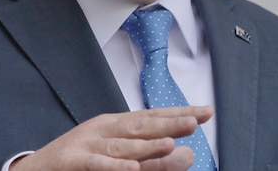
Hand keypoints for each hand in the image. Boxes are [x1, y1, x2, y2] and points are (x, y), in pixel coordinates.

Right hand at [10, 105, 212, 170]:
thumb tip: (184, 153)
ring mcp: (86, 145)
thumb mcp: (113, 155)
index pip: (151, 117)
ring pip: (121, 146)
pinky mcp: (71, 162)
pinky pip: (96, 164)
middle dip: (169, 123)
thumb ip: (147, 156)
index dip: (178, 113)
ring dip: (146, 146)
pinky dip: (114, 166)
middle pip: (140, 125)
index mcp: (114, 125)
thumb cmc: (77, 161)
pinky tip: (132, 168)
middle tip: (195, 121)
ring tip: (171, 145)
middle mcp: (102, 129)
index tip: (206, 112)